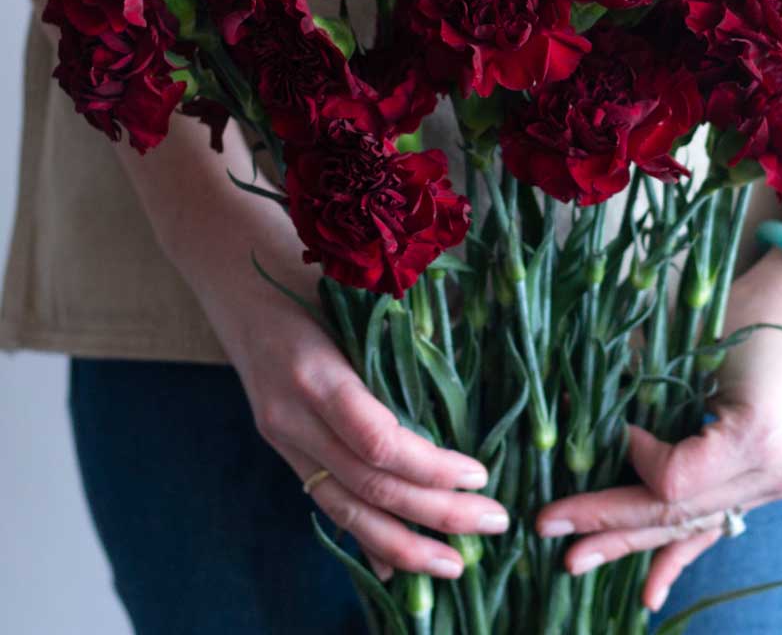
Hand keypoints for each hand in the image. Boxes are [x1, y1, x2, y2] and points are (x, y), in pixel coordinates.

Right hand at [171, 174, 509, 582]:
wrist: (231, 275)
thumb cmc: (304, 271)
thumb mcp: (354, 292)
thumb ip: (402, 336)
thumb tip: (468, 370)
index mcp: (316, 371)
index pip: (378, 441)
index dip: (431, 467)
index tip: (480, 474)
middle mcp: (292, 414)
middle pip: (368, 485)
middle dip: (434, 514)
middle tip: (494, 523)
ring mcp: (281, 436)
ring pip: (344, 509)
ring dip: (402, 545)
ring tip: (455, 565)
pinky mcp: (281, 445)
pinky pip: (324, 502)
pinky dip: (363, 537)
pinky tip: (395, 567)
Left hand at [535, 249, 781, 609]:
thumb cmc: (752, 307)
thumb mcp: (693, 340)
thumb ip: (639, 377)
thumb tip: (574, 402)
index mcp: (757, 437)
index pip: (673, 480)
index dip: (633, 457)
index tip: (617, 426)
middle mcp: (772, 474)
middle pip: (674, 513)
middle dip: (607, 522)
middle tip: (548, 527)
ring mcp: (774, 484)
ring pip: (688, 527)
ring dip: (630, 542)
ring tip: (576, 560)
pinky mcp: (768, 482)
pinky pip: (714, 527)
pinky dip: (678, 555)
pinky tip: (649, 592)